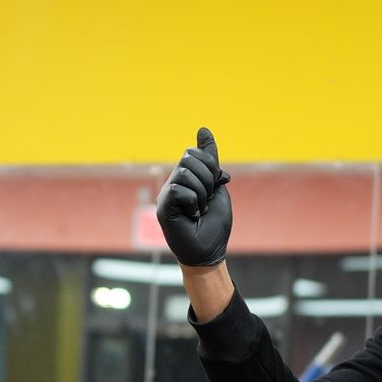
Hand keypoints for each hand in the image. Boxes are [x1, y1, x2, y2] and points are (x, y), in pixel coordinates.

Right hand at [156, 127, 232, 265]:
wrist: (210, 251)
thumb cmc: (214, 224)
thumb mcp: (218, 187)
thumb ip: (210, 162)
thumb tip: (203, 129)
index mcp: (186, 177)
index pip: (194, 152)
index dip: (210, 166)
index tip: (217, 183)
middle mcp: (173, 183)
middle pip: (188, 158)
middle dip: (207, 179)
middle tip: (207, 201)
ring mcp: (166, 195)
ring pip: (184, 173)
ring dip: (201, 193)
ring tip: (199, 209)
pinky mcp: (163, 207)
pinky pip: (178, 190)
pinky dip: (193, 202)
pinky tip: (192, 216)